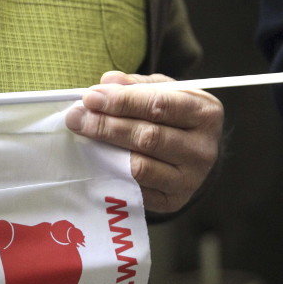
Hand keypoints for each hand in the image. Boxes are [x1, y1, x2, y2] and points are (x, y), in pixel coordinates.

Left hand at [65, 71, 223, 213]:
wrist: (194, 155)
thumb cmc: (174, 117)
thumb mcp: (163, 92)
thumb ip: (135, 85)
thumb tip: (106, 83)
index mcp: (206, 114)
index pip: (159, 106)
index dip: (122, 101)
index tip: (91, 97)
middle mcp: (203, 149)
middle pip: (147, 137)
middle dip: (106, 125)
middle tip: (76, 117)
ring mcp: (190, 179)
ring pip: (139, 166)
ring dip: (104, 150)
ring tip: (81, 135)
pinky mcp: (173, 201)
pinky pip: (135, 189)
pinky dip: (111, 173)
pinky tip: (94, 159)